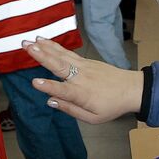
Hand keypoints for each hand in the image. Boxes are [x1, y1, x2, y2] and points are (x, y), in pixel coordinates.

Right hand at [24, 38, 144, 122]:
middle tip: (26, 47)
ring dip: (44, 47)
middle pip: (59, 65)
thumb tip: (50, 101)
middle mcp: (81, 78)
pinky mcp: (85, 61)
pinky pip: (67, 52)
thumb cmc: (112, 106)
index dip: (49, 87)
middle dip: (42, 56)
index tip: (35, 82)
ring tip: (29, 41)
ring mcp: (83, 67)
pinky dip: (54, 46)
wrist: (131, 89)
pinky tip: (43, 40)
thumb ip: (70, 109)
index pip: (62, 90)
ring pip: (62, 55)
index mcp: (82, 95)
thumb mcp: (93, 118)